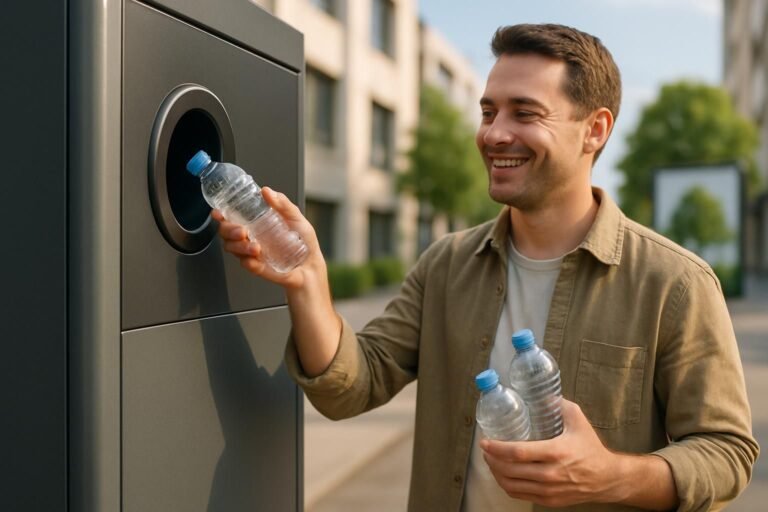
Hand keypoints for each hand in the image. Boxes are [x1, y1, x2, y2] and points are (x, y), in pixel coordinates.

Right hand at [213, 187, 324, 288]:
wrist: (311, 263)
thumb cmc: (303, 241)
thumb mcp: (295, 217)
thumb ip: (282, 203)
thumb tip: (267, 191)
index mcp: (255, 223)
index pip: (231, 217)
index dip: (221, 214)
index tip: (219, 213)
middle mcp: (249, 237)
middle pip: (225, 233)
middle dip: (229, 231)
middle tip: (242, 231)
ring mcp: (251, 253)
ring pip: (232, 249)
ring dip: (239, 247)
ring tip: (256, 248)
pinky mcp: (257, 267)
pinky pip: (246, 264)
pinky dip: (248, 262)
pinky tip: (255, 259)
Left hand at [480, 399, 622, 507]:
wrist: (607, 478)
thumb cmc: (591, 448)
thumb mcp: (578, 420)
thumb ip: (559, 404)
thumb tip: (541, 395)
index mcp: (557, 452)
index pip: (518, 452)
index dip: (497, 447)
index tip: (485, 441)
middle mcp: (551, 473)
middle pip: (510, 470)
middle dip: (491, 459)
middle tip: (485, 450)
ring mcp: (549, 489)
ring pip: (512, 485)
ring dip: (496, 473)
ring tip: (491, 461)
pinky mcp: (549, 500)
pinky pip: (520, 495)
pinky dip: (506, 485)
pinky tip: (502, 475)